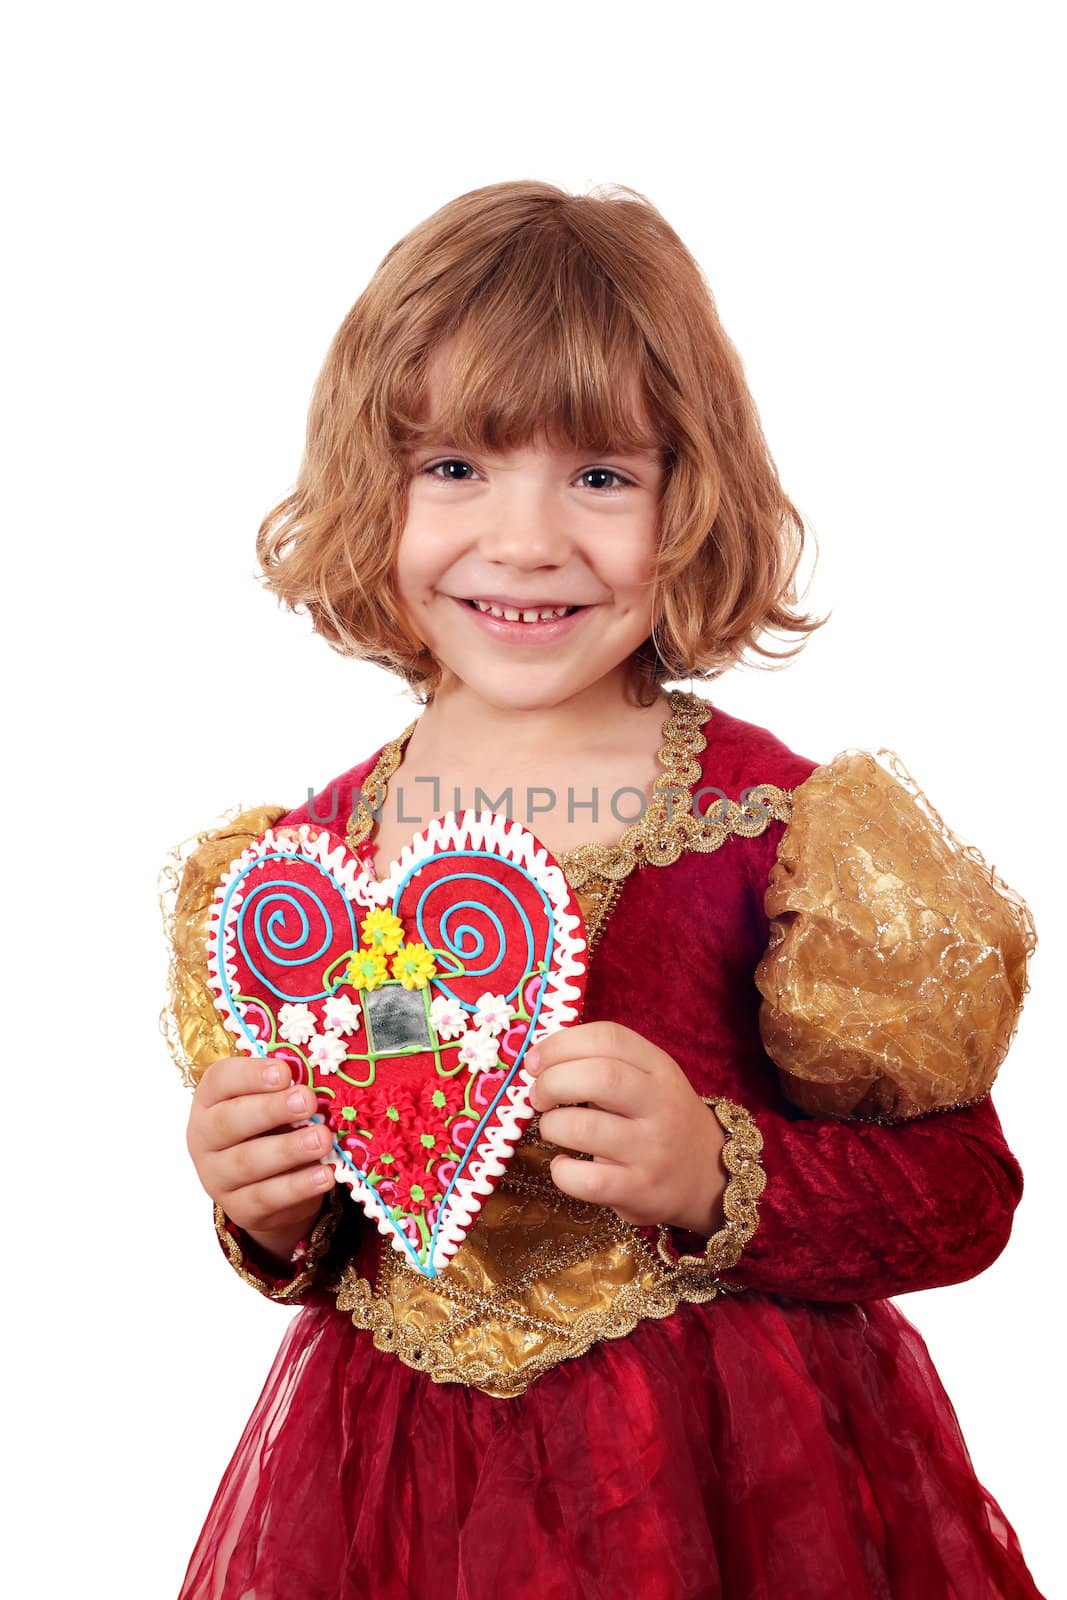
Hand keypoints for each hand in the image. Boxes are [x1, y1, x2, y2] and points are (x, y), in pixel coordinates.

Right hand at [186, 1057, 335, 1259]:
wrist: (265, 1186)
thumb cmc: (270, 1128)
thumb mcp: (272, 1104)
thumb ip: (285, 1091)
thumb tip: (315, 1082)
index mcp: (209, 1100)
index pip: (219, 1081)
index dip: (250, 1075)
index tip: (285, 1072)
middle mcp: (205, 1138)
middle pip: (230, 1121)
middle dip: (271, 1109)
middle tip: (306, 1101)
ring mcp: (217, 1177)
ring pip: (248, 1162)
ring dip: (288, 1149)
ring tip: (322, 1139)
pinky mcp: (240, 1208)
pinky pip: (267, 1197)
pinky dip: (298, 1186)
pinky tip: (324, 1175)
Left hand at [525, 1021, 727, 1233]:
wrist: (711, 1177)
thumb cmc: (662, 1120)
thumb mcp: (650, 1079)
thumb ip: (606, 1063)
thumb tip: (540, 1061)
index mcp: (659, 1068)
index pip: (608, 1038)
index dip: (560, 1044)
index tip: (535, 1061)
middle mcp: (660, 1105)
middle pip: (598, 1078)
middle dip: (552, 1082)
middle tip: (538, 1096)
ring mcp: (651, 1150)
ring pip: (583, 1128)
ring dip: (551, 1125)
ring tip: (554, 1128)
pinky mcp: (639, 1191)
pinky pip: (585, 1180)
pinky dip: (560, 1171)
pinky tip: (564, 1165)